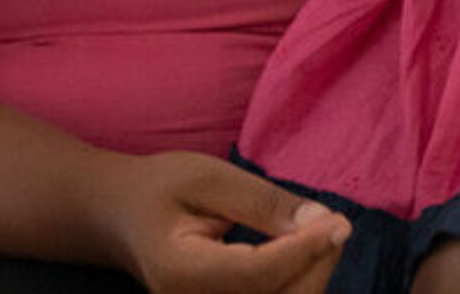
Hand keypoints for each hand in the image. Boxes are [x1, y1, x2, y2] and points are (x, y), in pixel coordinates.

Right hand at [110, 151, 348, 293]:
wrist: (119, 218)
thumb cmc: (160, 189)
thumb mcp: (208, 177)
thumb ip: (263, 202)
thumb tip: (324, 223)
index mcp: (178, 271)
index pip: (255, 275)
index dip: (304, 251)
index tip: (339, 223)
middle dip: (317, 265)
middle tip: (335, 224)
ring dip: (312, 275)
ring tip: (319, 235)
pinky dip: (299, 284)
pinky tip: (302, 255)